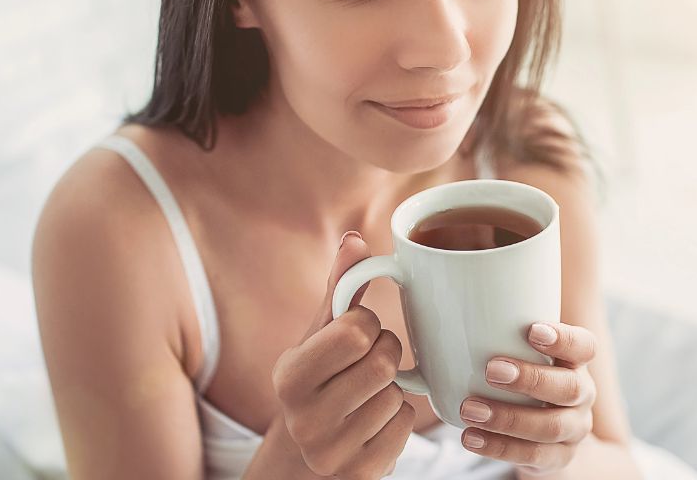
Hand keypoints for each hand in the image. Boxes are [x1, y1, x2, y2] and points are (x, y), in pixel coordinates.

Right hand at [271, 231, 415, 479]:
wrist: (305, 455)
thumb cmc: (318, 379)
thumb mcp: (319, 335)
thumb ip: (339, 288)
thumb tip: (355, 239)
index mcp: (289, 376)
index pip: (355, 329)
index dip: (365, 324)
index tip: (353, 334)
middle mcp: (304, 419)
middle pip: (383, 361)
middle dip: (385, 351)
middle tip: (368, 360)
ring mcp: (332, 452)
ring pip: (398, 395)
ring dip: (393, 388)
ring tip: (367, 394)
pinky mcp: (362, 474)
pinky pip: (406, 426)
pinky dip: (398, 418)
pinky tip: (374, 420)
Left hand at [458, 321, 596, 473]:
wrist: (548, 434)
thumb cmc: (524, 377)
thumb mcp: (520, 354)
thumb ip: (493, 336)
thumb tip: (426, 321)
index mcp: (575, 362)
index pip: (583, 346)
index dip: (563, 338)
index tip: (532, 330)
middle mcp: (582, 394)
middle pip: (569, 387)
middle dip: (530, 378)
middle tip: (491, 370)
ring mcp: (574, 429)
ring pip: (551, 426)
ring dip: (508, 417)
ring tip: (470, 409)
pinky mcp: (558, 458)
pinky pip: (534, 456)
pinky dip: (500, 447)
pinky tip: (471, 437)